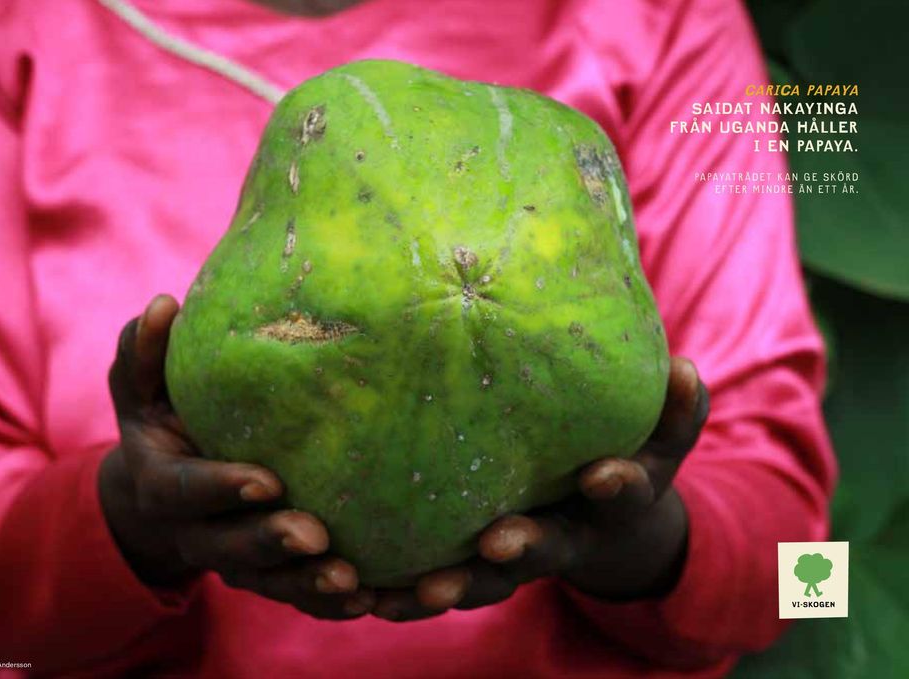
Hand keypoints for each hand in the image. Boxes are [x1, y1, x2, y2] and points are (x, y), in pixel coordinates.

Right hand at [98, 295, 373, 618]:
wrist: (163, 491)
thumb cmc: (163, 420)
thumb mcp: (142, 388)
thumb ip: (146, 354)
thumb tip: (165, 305)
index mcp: (164, 484)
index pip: (186, 491)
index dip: (221, 489)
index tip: (266, 481)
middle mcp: (196, 531)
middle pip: (229, 548)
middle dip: (270, 544)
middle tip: (315, 536)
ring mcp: (232, 560)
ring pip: (267, 583)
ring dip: (306, 586)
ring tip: (352, 581)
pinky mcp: (266, 575)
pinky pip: (295, 596)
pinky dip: (328, 603)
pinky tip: (370, 598)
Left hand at [371, 357, 709, 620]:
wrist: (601, 518)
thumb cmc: (627, 455)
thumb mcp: (661, 437)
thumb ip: (677, 410)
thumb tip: (686, 367)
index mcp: (613, 501)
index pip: (626, 493)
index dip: (619, 488)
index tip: (603, 476)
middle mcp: (567, 537)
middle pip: (547, 552)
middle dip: (524, 550)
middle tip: (499, 545)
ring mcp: (520, 556)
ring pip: (488, 582)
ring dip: (457, 587)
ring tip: (422, 590)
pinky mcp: (476, 564)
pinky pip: (441, 585)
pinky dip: (408, 598)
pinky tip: (373, 599)